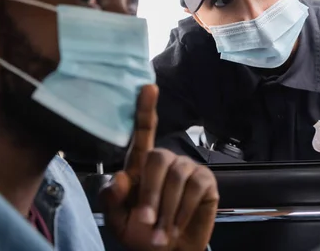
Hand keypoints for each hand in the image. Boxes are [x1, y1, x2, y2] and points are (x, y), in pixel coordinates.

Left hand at [100, 85, 218, 250]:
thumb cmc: (143, 233)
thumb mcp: (119, 221)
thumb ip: (113, 199)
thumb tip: (121, 177)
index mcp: (141, 166)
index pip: (143, 132)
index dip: (145, 109)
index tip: (147, 87)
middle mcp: (166, 161)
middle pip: (158, 158)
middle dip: (151, 193)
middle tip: (146, 222)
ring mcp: (188, 169)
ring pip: (177, 176)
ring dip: (167, 209)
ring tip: (162, 232)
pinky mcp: (206, 181)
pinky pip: (195, 188)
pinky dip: (183, 210)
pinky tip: (178, 224)